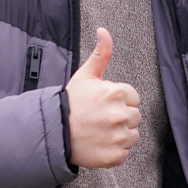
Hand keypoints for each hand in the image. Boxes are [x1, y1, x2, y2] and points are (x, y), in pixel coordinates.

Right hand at [66, 28, 140, 168]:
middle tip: (100, 118)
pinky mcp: (114, 156)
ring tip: (100, 131)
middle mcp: (120, 115)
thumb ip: (101, 53)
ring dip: (120, 134)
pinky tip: (99, 143)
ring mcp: (118, 137)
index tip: (104, 104)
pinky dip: (114, 150)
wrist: (53, 133)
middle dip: (121, 116)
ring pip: (132, 135)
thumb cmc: (70, 103)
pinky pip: (124, 152)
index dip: (119, 100)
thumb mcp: (85, 75)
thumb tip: (103, 31)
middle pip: (135, 116)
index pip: (133, 97)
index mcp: (115, 93)